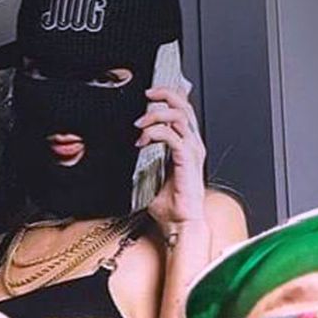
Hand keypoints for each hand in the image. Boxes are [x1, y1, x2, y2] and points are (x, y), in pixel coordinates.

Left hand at [136, 87, 206, 226]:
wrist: (180, 223)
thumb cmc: (171, 206)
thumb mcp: (150, 177)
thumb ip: (143, 161)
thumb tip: (124, 152)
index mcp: (187, 146)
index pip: (182, 111)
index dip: (168, 97)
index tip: (148, 96)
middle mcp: (193, 145)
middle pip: (184, 106)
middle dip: (164, 94)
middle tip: (146, 94)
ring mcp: (192, 151)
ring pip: (178, 115)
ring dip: (156, 114)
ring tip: (140, 123)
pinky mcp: (188, 160)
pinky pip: (172, 135)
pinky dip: (155, 132)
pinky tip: (143, 139)